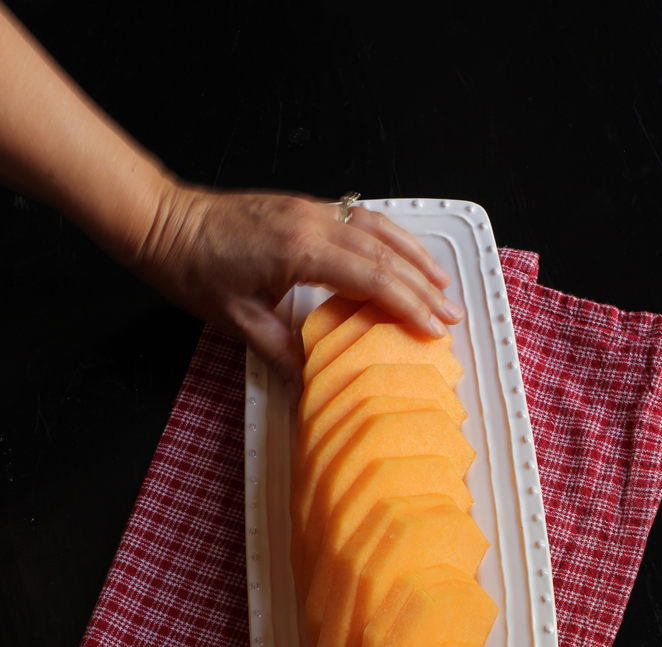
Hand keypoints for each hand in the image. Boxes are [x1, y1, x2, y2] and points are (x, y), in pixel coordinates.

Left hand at [135, 184, 463, 396]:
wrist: (165, 223)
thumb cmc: (195, 270)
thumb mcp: (238, 320)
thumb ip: (283, 350)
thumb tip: (314, 381)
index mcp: (299, 251)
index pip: (370, 279)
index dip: (408, 305)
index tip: (434, 328)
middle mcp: (313, 223)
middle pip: (384, 255)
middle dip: (423, 287)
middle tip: (451, 315)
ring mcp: (311, 209)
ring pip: (378, 230)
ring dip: (415, 257)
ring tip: (443, 285)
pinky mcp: (305, 205)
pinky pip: (360, 217)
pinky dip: (390, 236)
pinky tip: (403, 252)